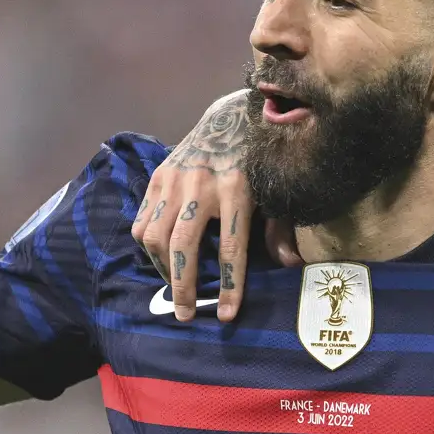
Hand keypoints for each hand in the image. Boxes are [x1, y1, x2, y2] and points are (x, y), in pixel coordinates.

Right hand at [134, 90, 301, 321]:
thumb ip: (279, 228)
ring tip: (175, 286)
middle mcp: (201, 185)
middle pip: (184, 247)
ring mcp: (175, 180)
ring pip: (156, 236)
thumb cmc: (259, 163)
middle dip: (184, 286)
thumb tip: (290, 265)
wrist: (231, 118)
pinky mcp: (159, 177)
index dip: (230, 286)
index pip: (232, 248)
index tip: (226, 315)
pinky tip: (161, 258)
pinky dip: (149, 246)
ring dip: (163, 269)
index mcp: (237, 190)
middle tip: (186, 315)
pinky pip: (143, 221)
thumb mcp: (276, 192)